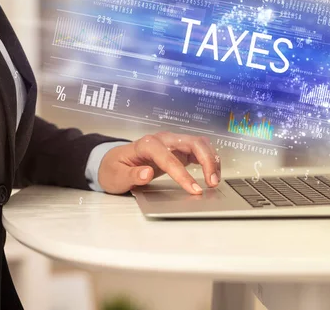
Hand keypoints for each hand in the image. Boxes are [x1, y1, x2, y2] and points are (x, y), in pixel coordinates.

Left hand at [97, 132, 220, 194]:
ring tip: (215, 181)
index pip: (169, 158)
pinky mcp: (179, 149)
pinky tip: (212, 174)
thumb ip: (131, 175)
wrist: (115, 162)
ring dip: (211, 160)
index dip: (183, 175)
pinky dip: (209, 160)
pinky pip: (199, 150)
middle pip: (192, 143)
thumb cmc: (114, 169)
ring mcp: (173, 142)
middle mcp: (163, 139)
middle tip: (212, 183)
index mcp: (147, 144)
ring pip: (200, 144)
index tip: (194, 190)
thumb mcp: (116, 176)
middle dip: (206, 161)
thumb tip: (146, 173)